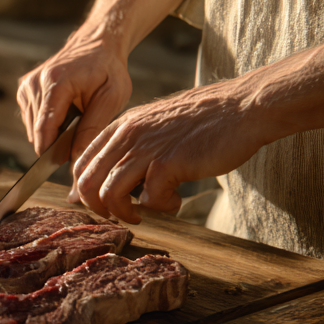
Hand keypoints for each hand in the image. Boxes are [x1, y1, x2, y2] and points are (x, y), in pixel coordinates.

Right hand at [17, 33, 133, 168]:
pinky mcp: (24, 89)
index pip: (44, 127)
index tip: (63, 164)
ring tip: (75, 118)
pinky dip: (47, 123)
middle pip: (38, 132)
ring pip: (33, 129)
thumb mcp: (112, 97)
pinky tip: (64, 112)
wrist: (97, 44)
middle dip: (57, 141)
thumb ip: (92, 128)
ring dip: (52, 132)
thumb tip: (76, 158)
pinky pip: (32, 121)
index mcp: (56, 82)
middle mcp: (35, 83)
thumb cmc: (108, 69)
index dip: (51, 151)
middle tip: (81, 132)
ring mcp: (27, 85)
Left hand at [71, 83, 267, 222]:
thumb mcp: (158, 124)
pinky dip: (161, 207)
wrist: (242, 107)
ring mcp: (147, 148)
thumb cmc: (205, 120)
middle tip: (119, 216)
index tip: (101, 205)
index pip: (82, 162)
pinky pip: (149, 199)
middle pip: (87, 182)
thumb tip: (116, 177)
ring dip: (124, 213)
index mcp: (122, 125)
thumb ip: (135, 145)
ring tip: (142, 215)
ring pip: (109, 193)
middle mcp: (128, 134)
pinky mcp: (169, 163)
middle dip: (98, 208)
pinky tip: (176, 199)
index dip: (84, 191)